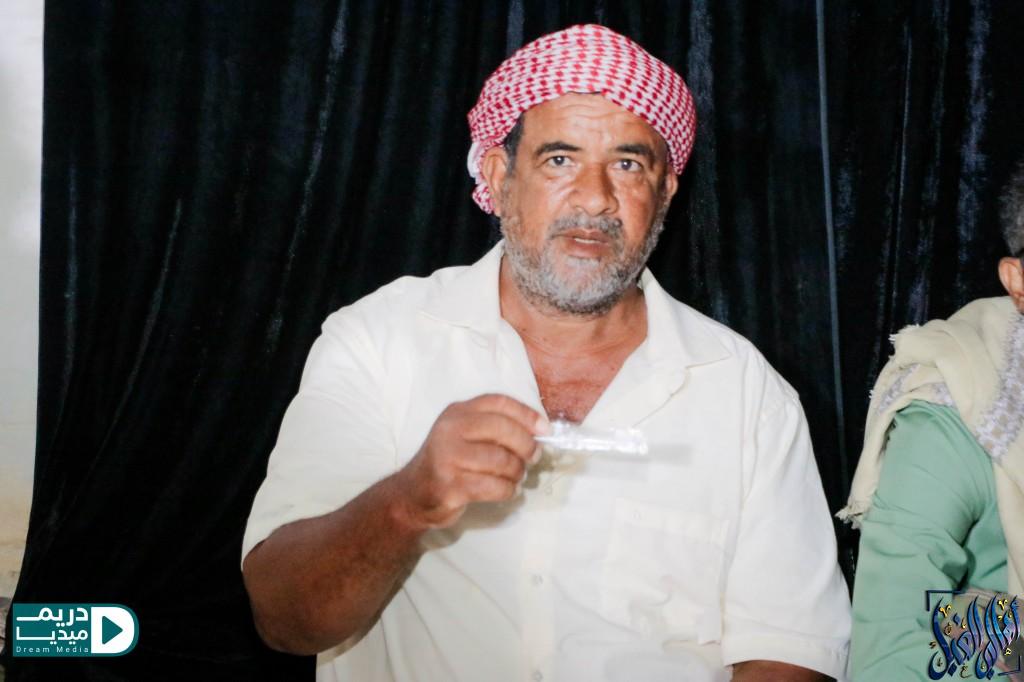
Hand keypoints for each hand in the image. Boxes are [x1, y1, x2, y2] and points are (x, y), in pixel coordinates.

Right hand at [393, 394, 547, 528]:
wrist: (412, 494)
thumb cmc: (449, 463)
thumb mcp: (465, 435)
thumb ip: (495, 428)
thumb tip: (540, 432)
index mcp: (457, 412)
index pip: (498, 403)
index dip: (527, 414)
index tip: (544, 429)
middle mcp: (450, 430)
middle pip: (503, 429)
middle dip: (526, 445)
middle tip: (533, 457)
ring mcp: (447, 457)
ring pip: (501, 460)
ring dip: (517, 472)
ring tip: (516, 476)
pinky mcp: (450, 485)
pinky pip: (493, 486)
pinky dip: (507, 490)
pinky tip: (506, 490)